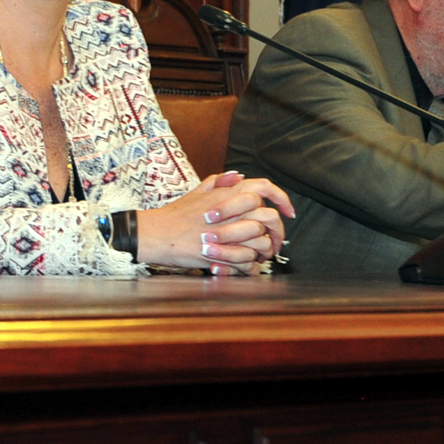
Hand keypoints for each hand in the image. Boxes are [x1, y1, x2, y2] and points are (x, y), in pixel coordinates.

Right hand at [135, 172, 293, 275]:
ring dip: (264, 251)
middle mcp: (227, 212)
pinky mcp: (219, 255)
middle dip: (277, 232)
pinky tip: (247, 266)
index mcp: (224, 195)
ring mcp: (224, 235)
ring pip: (261, 242)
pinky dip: (251, 267)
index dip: (281, 198)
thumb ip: (218, 183)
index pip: (263, 188)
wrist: (154, 234)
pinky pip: (247, 263)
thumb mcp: (195, 192)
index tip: (288, 210)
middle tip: (276, 241)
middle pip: (268, 217)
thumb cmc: (174, 215)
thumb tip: (238, 176)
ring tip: (261, 255)